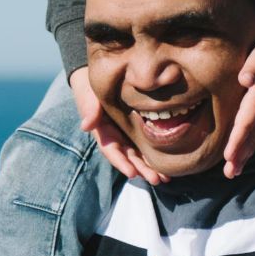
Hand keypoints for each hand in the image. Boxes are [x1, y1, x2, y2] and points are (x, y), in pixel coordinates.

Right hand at [70, 65, 164, 185]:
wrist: (103, 76)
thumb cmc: (92, 88)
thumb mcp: (89, 96)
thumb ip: (90, 110)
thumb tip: (85, 126)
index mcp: (103, 133)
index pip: (112, 151)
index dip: (121, 163)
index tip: (132, 173)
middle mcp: (116, 138)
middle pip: (128, 158)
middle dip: (141, 170)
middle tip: (156, 179)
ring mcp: (128, 135)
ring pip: (139, 155)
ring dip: (151, 168)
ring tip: (165, 178)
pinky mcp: (138, 129)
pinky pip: (147, 145)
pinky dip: (155, 157)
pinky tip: (168, 166)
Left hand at [221, 20, 254, 177]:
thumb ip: (253, 67)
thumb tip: (244, 78)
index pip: (245, 124)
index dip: (236, 140)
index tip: (228, 157)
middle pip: (249, 137)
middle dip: (239, 156)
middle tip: (229, 174)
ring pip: (254, 138)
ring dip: (245, 155)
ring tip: (234, 172)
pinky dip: (251, 145)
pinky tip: (246, 155)